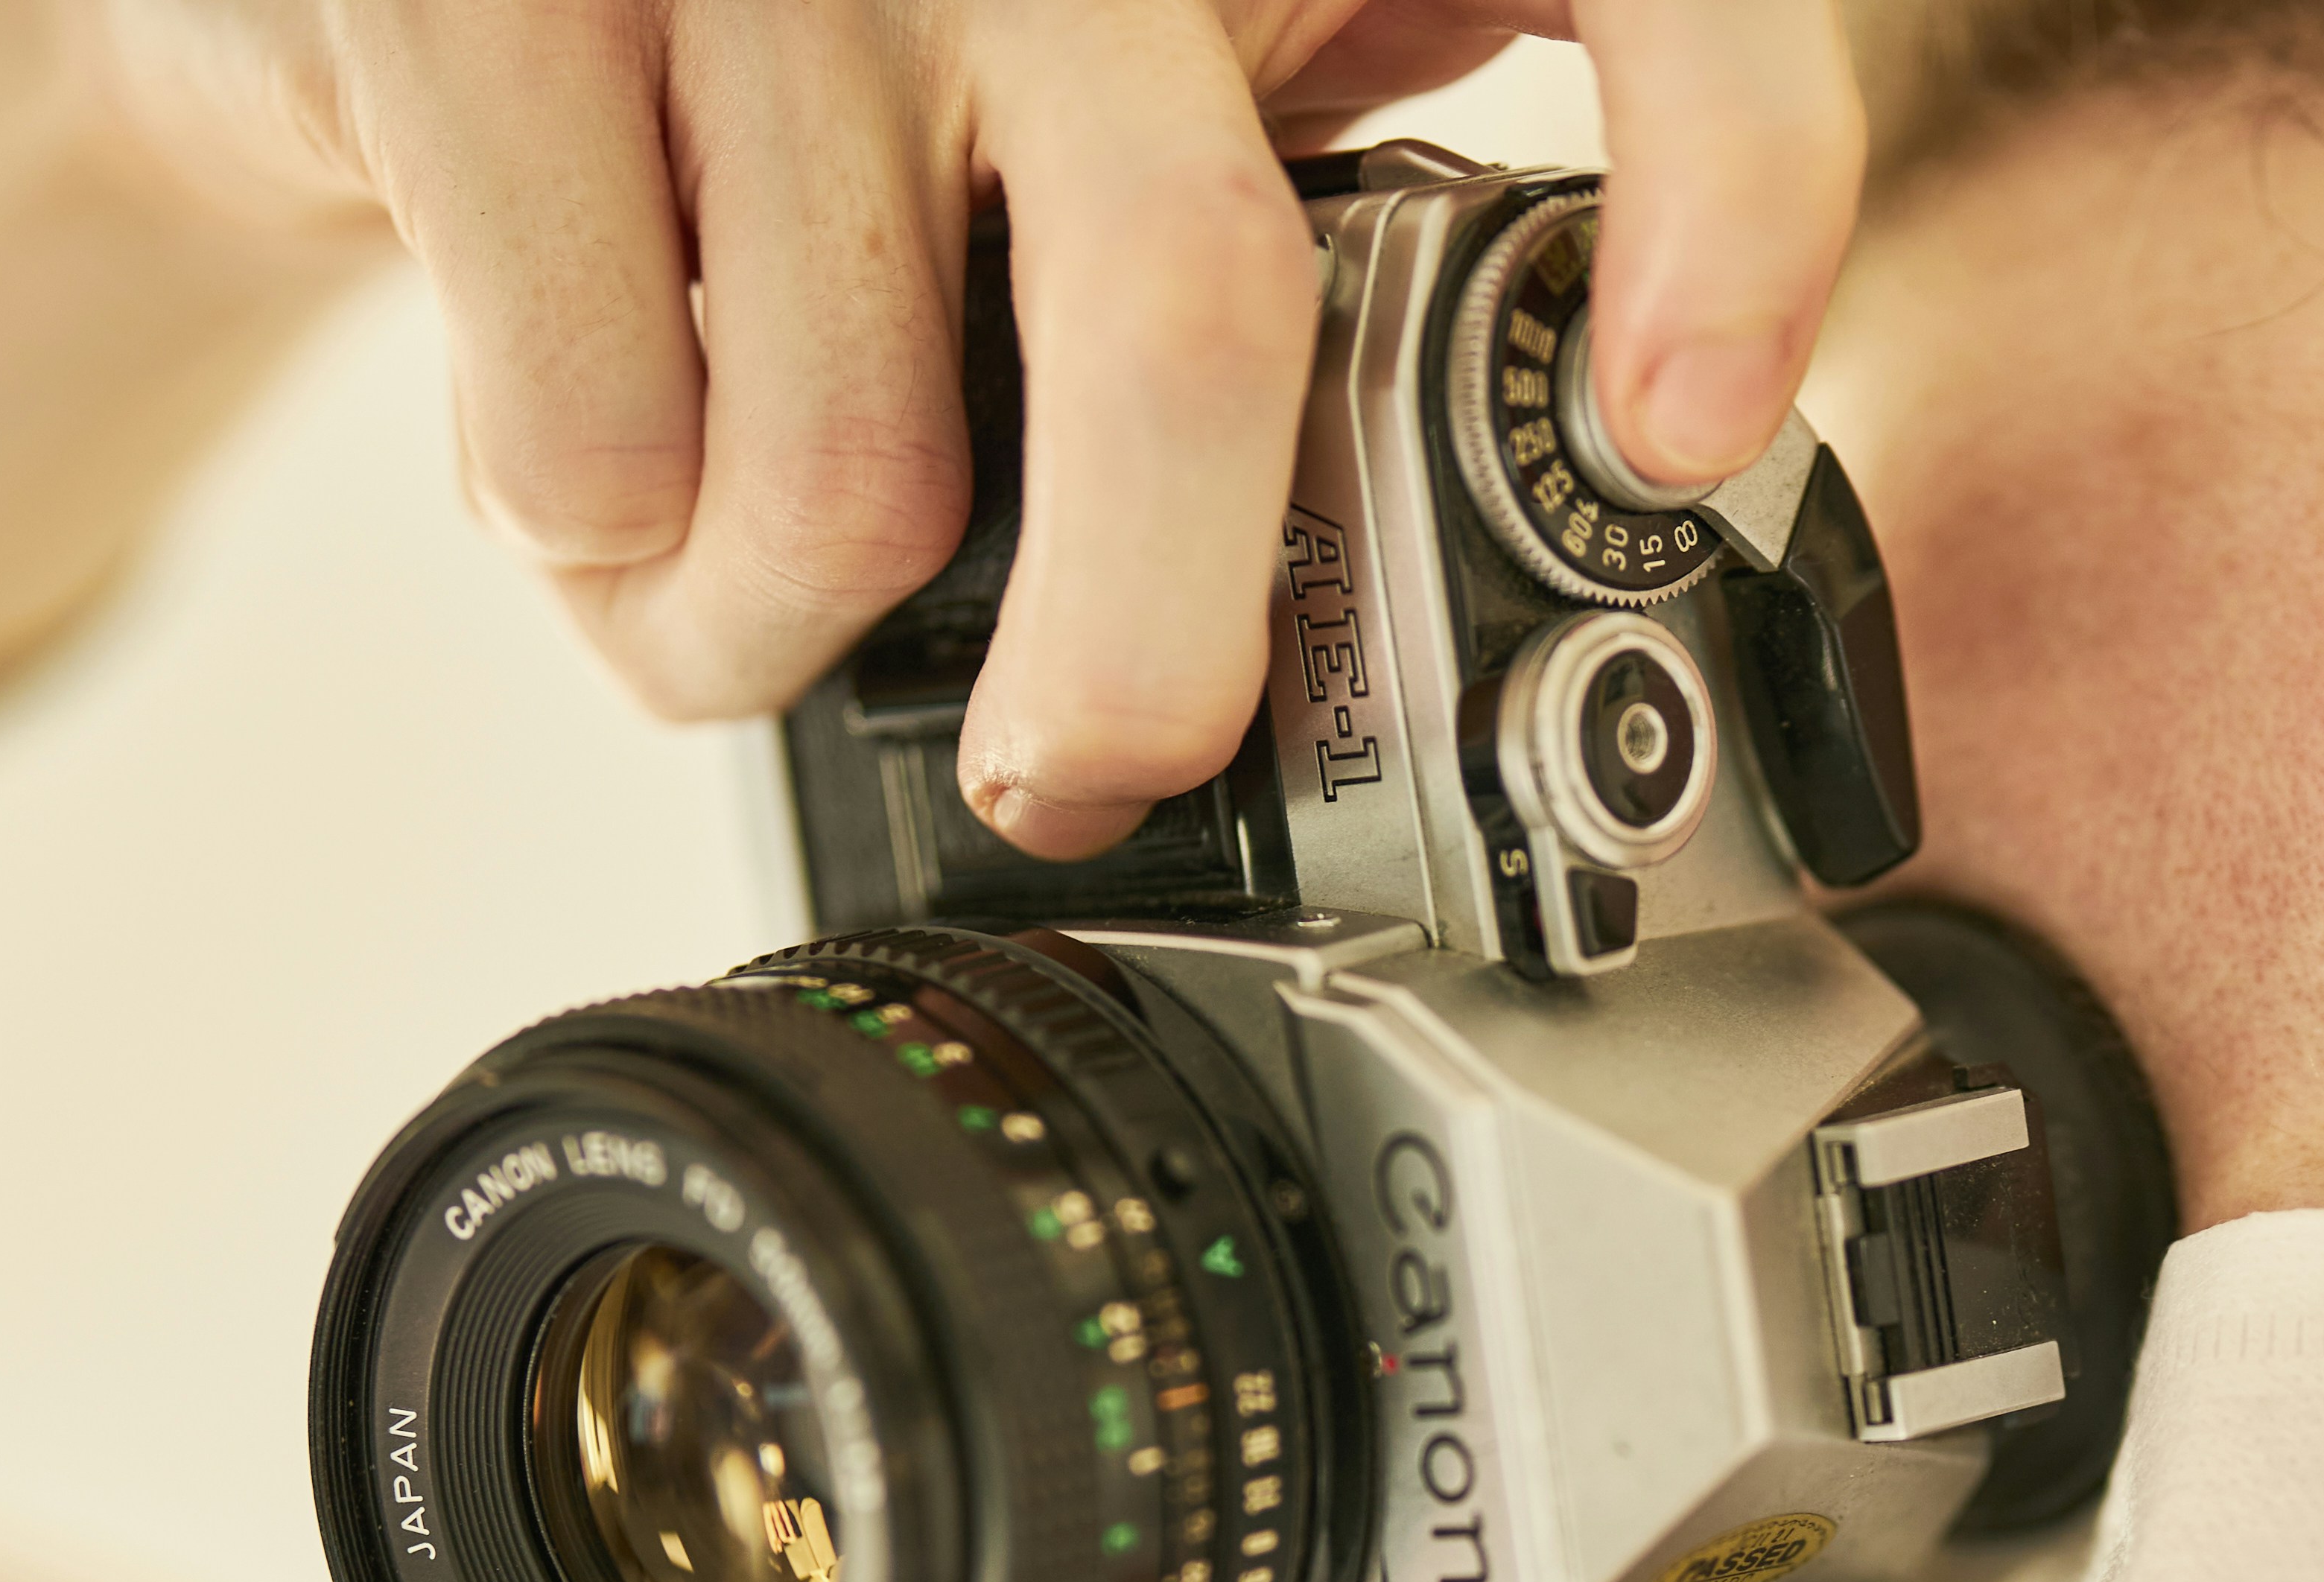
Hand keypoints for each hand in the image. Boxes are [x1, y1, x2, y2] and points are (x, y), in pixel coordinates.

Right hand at [69, 0, 1862, 847]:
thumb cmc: (832, 69)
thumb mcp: (1125, 96)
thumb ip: (1310, 213)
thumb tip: (1555, 489)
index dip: (1733, 179)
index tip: (1687, 431)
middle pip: (1185, 311)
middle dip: (1154, 649)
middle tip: (1097, 770)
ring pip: (849, 468)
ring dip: (777, 636)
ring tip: (750, 581)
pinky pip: (594, 449)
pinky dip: (592, 552)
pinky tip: (590, 451)